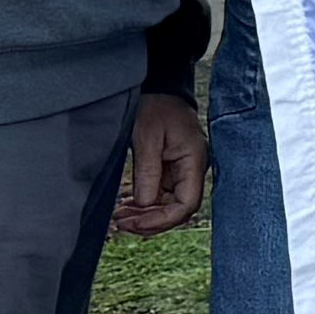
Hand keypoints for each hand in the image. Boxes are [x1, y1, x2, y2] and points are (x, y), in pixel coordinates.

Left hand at [113, 89, 210, 236]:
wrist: (161, 90)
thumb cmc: (157, 107)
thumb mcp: (148, 137)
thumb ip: (148, 171)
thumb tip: (144, 204)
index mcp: (194, 161)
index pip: (186, 203)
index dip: (162, 219)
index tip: (136, 223)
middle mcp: (192, 171)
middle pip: (178, 210)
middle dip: (151, 221)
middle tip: (122, 224)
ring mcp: (182, 172)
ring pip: (168, 206)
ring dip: (145, 216)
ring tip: (120, 218)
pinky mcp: (171, 171)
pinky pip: (161, 196)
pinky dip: (145, 205)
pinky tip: (127, 208)